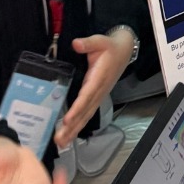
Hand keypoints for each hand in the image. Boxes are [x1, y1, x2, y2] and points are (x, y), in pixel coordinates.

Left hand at [53, 31, 134, 149]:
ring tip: (61, 142)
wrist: (124, 51)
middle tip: (59, 140)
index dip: (77, 108)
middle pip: (85, 112)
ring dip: (74, 130)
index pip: (86, 96)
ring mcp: (98, 97)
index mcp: (98, 78)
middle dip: (72, 127)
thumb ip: (88, 43)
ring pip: (86, 116)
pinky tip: (69, 135)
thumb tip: (76, 44)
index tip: (67, 120)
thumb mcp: (100, 41)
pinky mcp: (96, 98)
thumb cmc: (110, 47)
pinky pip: (87, 115)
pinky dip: (78, 126)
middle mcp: (99, 91)